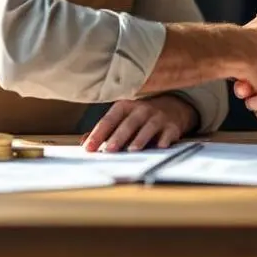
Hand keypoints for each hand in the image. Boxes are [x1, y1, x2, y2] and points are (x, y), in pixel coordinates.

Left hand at [81, 95, 196, 151]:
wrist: (172, 108)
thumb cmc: (140, 117)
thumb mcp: (122, 118)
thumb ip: (104, 130)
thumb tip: (84, 142)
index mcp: (125, 107)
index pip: (109, 120)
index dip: (98, 133)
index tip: (88, 147)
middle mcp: (141, 110)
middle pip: (129, 123)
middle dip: (118, 136)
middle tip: (109, 150)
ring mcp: (158, 117)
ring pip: (149, 127)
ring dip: (140, 138)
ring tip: (132, 149)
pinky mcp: (172, 126)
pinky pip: (168, 132)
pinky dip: (165, 139)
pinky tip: (160, 147)